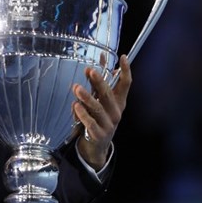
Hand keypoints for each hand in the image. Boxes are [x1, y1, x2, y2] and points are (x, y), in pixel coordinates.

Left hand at [72, 54, 131, 169]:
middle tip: (91, 71)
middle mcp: (116, 112)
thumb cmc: (99, 117)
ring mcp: (108, 124)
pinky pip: (90, 123)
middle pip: (108, 94)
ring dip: (87, 97)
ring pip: (98, 108)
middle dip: (99, 82)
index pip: (126, 84)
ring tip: (77, 88)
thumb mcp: (101, 100)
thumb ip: (98, 84)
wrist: (97, 145)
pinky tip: (75, 106)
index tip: (123, 57)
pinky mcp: (98, 134)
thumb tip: (97, 64)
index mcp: (119, 101)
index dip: (126, 70)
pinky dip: (82, 114)